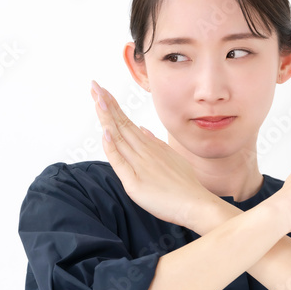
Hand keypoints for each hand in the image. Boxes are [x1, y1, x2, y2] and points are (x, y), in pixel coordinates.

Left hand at [90, 80, 215, 228]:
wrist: (195, 204)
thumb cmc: (185, 185)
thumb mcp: (171, 158)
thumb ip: (155, 144)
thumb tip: (142, 130)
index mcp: (150, 147)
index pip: (127, 123)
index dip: (113, 107)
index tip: (103, 93)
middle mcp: (144, 152)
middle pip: (121, 124)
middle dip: (106, 104)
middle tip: (95, 85)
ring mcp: (139, 165)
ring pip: (119, 137)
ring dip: (107, 117)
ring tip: (97, 98)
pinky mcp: (135, 182)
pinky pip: (119, 162)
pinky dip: (111, 147)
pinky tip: (105, 132)